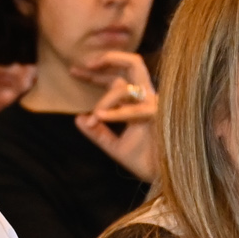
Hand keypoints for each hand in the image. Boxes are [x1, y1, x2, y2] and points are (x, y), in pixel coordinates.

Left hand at [71, 52, 159, 183]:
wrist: (165, 179)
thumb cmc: (146, 162)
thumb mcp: (115, 146)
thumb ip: (98, 133)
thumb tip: (78, 119)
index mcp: (138, 102)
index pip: (117, 78)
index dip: (95, 74)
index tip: (73, 72)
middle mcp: (148, 98)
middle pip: (132, 64)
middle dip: (108, 58)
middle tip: (84, 63)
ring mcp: (155, 105)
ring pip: (128, 87)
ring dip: (107, 99)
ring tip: (95, 116)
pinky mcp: (159, 116)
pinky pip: (135, 109)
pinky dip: (116, 112)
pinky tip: (100, 117)